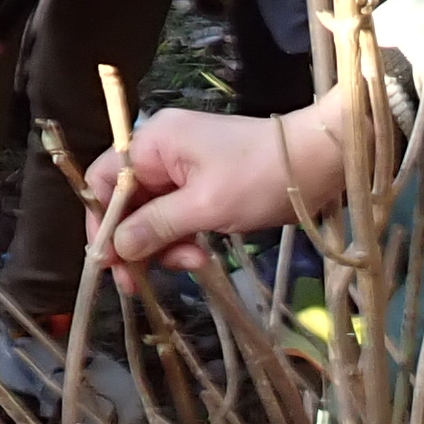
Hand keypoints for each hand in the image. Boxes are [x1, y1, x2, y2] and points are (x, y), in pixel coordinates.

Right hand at [87, 96, 352, 271]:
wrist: (322, 161)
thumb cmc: (262, 176)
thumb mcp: (206, 206)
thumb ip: (156, 226)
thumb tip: (114, 248)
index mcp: (154, 142)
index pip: (104, 180)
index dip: (102, 221)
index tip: (109, 261)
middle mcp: (163, 151)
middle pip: (127, 202)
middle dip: (137, 241)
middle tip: (141, 282)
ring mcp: (185, 168)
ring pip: (153, 215)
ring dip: (165, 245)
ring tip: (192, 263)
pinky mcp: (205, 186)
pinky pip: (178, 216)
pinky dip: (184, 239)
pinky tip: (200, 256)